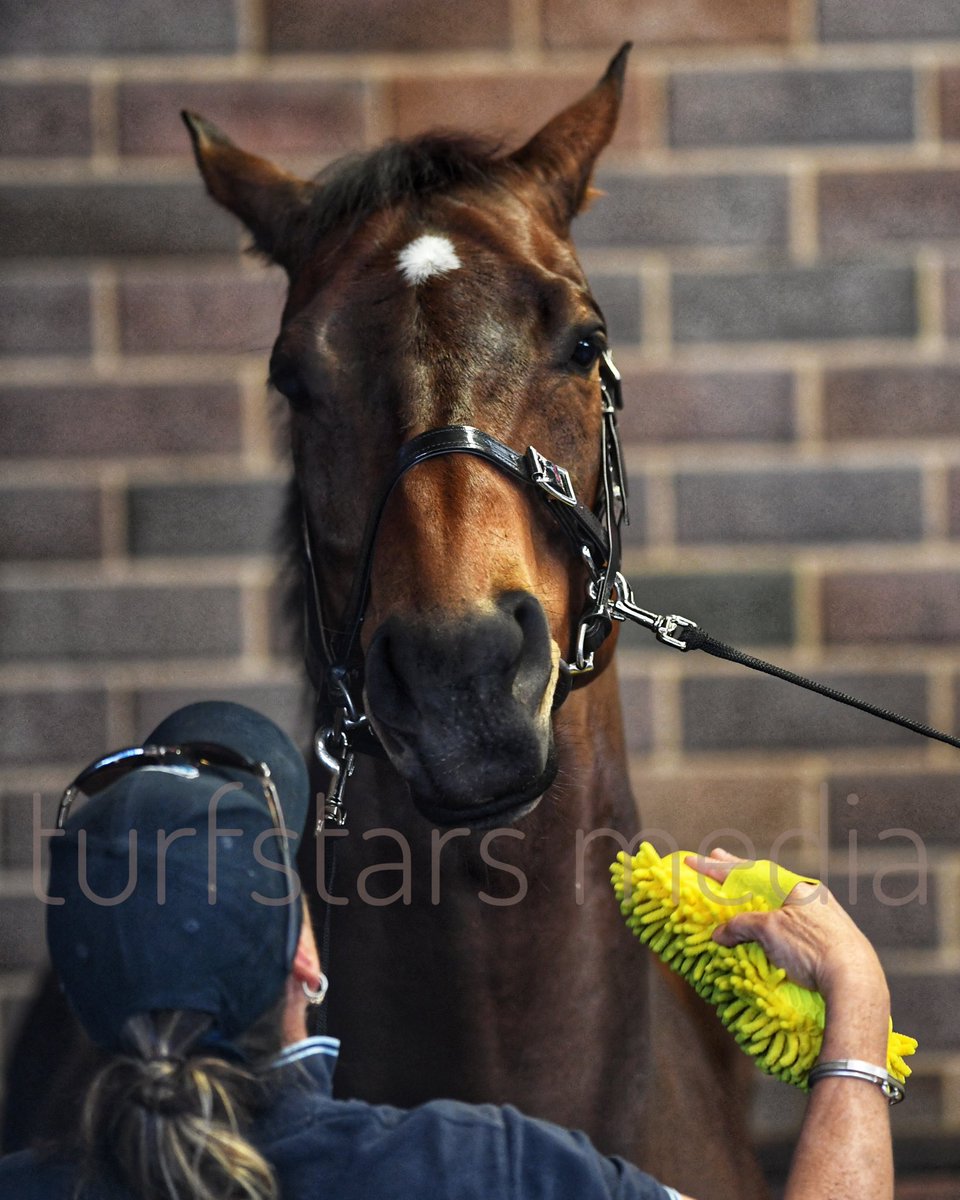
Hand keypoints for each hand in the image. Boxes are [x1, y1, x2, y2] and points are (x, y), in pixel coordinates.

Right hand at [685, 848, 886, 1001]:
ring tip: (737, 891)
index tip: (694, 860)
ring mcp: (822, 919)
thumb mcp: (770, 930)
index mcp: (798, 887)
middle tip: (716, 855)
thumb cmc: (812, 947)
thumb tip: (720, 933)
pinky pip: (789, 922)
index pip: (750, 873)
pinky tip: (763, 926)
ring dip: (755, 897)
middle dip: (738, 872)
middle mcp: (811, 898)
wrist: (854, 980)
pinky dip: (769, 920)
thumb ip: (741, 926)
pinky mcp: (827, 943)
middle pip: (766, 881)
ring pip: (779, 902)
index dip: (718, 868)